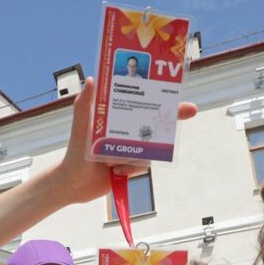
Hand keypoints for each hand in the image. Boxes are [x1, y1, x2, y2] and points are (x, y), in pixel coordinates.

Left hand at [54, 77, 197, 204]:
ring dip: (138, 154)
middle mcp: (126, 129)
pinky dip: (131, 168)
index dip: (162, 95)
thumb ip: (83, 105)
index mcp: (117, 116)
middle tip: (190, 111)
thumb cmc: (74, 153)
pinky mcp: (132, 164)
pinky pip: (143, 165)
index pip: (142, 101)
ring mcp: (131, 147)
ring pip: (150, 147)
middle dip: (172, 117)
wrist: (73, 185)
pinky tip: (116, 170)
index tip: (179, 88)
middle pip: (155, 121)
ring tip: (115, 160)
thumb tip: (90, 80)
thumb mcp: (80, 128)